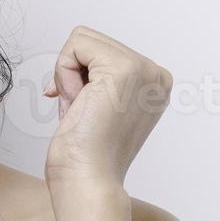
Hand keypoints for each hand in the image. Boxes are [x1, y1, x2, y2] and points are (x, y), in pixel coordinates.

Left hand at [41, 25, 171, 190]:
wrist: (88, 180)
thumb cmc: (86, 154)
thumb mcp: (99, 104)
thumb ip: (97, 77)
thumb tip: (75, 53)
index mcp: (153, 83)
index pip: (101, 50)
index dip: (79, 77)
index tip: (85, 109)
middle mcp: (155, 74)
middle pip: (91, 40)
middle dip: (73, 73)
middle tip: (82, 110)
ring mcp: (143, 70)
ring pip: (81, 40)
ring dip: (68, 74)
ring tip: (83, 108)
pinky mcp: (124, 69)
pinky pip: (75, 45)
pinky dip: (64, 73)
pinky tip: (79, 103)